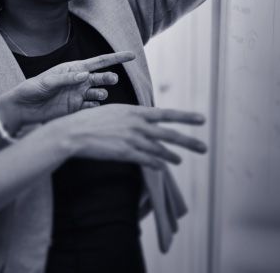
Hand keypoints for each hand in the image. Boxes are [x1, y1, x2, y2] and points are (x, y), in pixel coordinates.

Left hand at [0, 51, 134, 128]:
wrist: (23, 108)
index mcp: (73, 68)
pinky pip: (91, 108)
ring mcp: (79, 95)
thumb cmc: (32, 89)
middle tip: (111, 80)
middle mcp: (79, 81)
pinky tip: (92, 109)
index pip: (99, 62)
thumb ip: (66, 78)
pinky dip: (95, 109)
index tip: (132, 55)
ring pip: (99, 93)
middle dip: (108, 77)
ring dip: (101, 93)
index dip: (116, 58)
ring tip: (97, 95)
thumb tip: (85, 74)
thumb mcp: (47, 81)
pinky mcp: (76, 109)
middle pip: (101, 77)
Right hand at [60, 104, 206, 169]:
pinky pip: (147, 161)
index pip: (166, 114)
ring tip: (179, 160)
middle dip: (189, 141)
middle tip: (204, 148)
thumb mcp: (115, 111)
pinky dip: (156, 164)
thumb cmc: (92, 120)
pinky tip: (162, 167)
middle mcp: (137, 124)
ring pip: (160, 150)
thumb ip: (132, 116)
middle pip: (169, 134)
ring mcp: (132, 140)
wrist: (74, 132)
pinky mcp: (125, 154)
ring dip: (171, 156)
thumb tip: (145, 120)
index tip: (201, 119)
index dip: (185, 117)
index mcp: (135, 111)